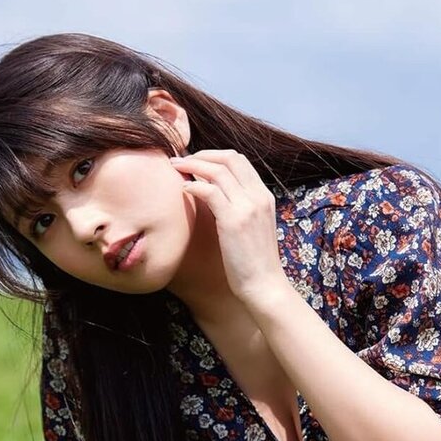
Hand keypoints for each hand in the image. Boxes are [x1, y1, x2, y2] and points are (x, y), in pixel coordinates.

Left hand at [169, 149, 289, 305]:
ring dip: (193, 165)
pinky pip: (210, 191)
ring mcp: (248, 207)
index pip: (240, 160)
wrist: (265, 285)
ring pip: (218, 170)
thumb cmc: (254, 263)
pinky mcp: (233, 221)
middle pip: (229, 158)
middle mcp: (258, 196)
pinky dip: (193, 185)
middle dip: (202, 154)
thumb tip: (214, 196)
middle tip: (182, 161)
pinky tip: (183, 190)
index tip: (196, 162)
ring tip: (176, 169)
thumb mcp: (252, 228)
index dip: (215, 156)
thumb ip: (239, 209)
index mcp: (264, 196)